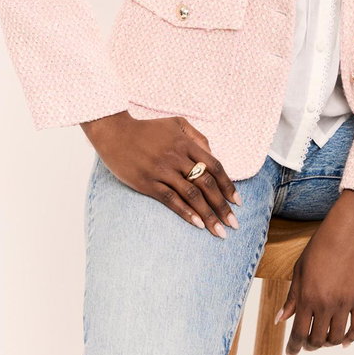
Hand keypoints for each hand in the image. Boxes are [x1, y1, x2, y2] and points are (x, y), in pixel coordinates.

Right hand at [80, 110, 241, 238]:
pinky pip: (170, 200)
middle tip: (234, 224)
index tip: (238, 202)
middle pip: (206, 185)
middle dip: (222, 206)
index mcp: (187, 144)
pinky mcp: (148, 183)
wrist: (115, 133)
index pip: (215, 167)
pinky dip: (185, 213)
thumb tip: (213, 155)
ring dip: (207, 215)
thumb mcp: (177, 123)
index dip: (228, 186)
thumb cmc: (148, 129)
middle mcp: (177, 158)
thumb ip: (197, 137)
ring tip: (219, 231)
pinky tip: (197, 224)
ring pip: (191, 196)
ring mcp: (162, 171)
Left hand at [274, 192, 353, 354]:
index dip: (293, 348)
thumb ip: (292, 298)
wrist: (347, 232)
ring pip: (337, 337)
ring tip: (324, 339)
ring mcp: (345, 303)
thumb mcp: (299, 271)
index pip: (299, 333)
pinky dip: (351, 338)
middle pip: (317, 339)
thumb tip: (281, 319)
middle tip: (308, 343)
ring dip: (328, 343)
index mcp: (307, 297)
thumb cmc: (320, 247)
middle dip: (310, 345)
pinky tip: (345, 341)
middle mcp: (326, 304)